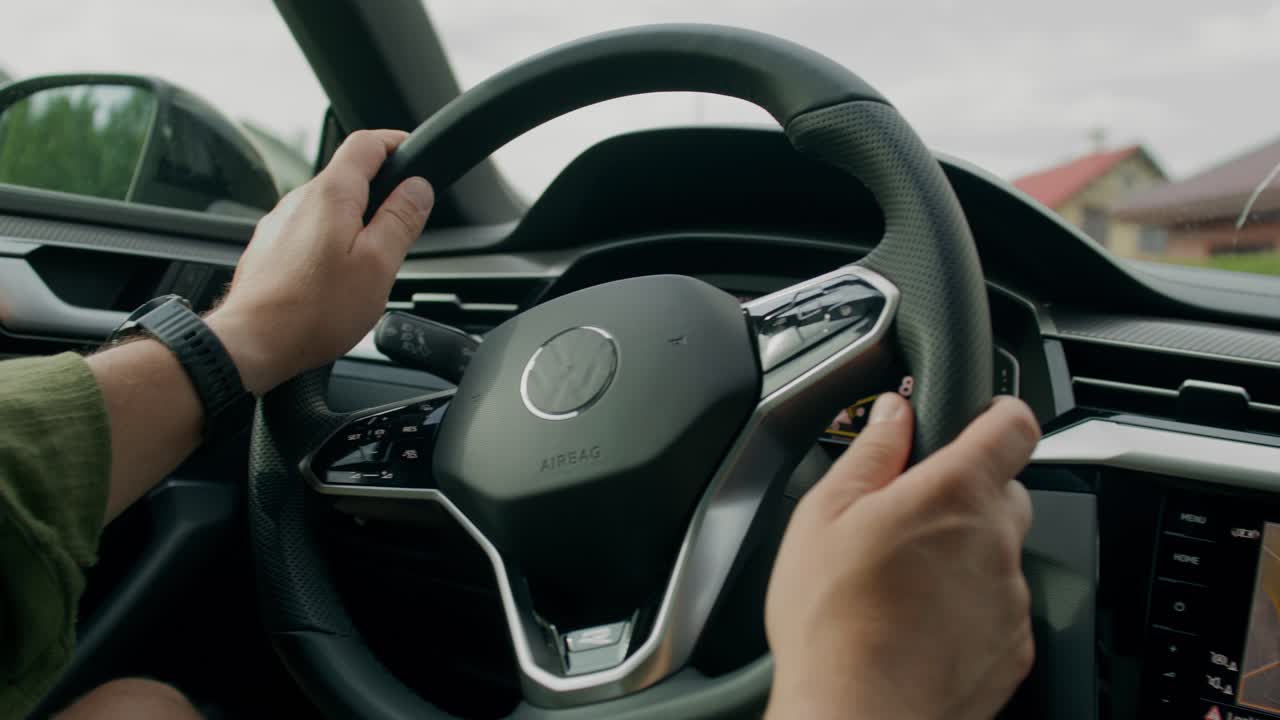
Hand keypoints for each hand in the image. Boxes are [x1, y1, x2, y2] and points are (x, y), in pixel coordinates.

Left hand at [206, 130, 433, 393]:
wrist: (252, 343)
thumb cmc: (312, 311)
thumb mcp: (378, 265)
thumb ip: (401, 220)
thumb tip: (419, 188)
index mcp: (330, 195)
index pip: (366, 143)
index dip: (395, 142)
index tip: (414, 152)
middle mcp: (299, 200)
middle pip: (348, 178)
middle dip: (380, 193)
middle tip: (402, 226)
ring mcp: (279, 224)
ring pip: (328, 209)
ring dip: (354, 223)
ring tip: (369, 264)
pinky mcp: (270, 248)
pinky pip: (309, 232)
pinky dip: (330, 243)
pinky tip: (335, 279)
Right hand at [764, 393, 1039, 719]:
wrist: (858, 715)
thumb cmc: (832, 622)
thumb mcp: (825, 515)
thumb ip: (870, 453)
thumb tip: (892, 414)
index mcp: (954, 493)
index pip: (1013, 427)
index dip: (999, 415)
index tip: (981, 420)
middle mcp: (996, 540)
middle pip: (1003, 492)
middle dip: (963, 495)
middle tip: (908, 519)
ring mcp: (1010, 598)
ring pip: (998, 553)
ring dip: (963, 555)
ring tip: (901, 586)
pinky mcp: (1013, 648)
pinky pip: (999, 608)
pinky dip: (968, 608)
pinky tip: (917, 624)